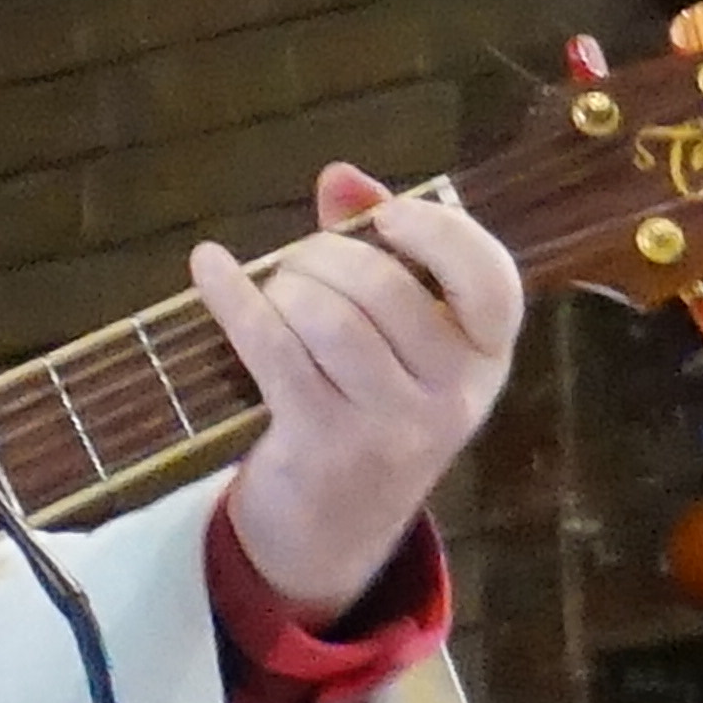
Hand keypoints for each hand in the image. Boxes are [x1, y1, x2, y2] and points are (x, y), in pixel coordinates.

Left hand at [196, 164, 521, 617]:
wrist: (339, 523)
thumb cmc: (371, 400)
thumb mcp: (399, 333)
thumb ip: (380, 246)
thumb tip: (341, 178)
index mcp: (485, 354)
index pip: (493, 285)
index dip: (443, 235)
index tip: (389, 214)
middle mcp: (453, 393)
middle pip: (383, 287)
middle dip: (324, 255)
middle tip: (299, 265)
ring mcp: (392, 426)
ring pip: (326, 317)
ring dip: (284, 286)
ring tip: (276, 293)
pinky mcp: (325, 443)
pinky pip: (272, 348)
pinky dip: (233, 298)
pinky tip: (208, 266)